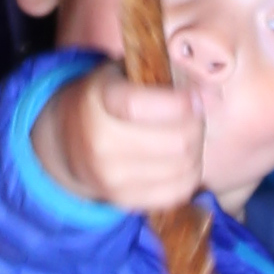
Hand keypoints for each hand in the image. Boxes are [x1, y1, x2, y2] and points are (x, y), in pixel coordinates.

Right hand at [32, 62, 212, 221]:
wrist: (67, 140)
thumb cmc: (107, 99)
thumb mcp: (122, 73)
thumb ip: (160, 74)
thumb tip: (206, 94)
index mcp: (100, 101)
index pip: (141, 106)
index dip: (179, 102)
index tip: (193, 98)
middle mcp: (101, 143)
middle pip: (177, 142)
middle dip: (196, 126)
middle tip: (195, 117)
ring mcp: (111, 177)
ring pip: (183, 169)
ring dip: (196, 151)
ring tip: (188, 137)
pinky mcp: (124, 200)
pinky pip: (177, 193)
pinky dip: (189, 175)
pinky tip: (182, 160)